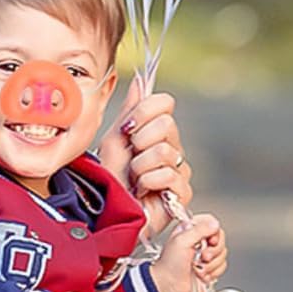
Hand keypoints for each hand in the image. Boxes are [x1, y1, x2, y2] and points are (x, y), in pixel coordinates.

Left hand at [97, 78, 192, 236]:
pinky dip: (147, 183)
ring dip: (139, 166)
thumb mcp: (114, 139)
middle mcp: (173, 147)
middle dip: (139, 141)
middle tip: (131, 157)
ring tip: (134, 178)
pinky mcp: (182, 192)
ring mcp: (180, 169)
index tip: (127, 128)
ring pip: (164, 151)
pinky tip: (142, 191)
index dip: (143, 112)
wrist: (110, 210)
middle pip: (166, 124)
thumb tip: (138, 81)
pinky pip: (167, 175)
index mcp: (157, 131)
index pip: (164, 103)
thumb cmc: (111, 177)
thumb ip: (130, 111)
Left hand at [149, 214, 226, 291]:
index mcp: (190, 230)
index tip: (210, 241)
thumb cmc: (169, 265)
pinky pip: (221, 267)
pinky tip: (200, 275)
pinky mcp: (208, 268)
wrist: (168, 286)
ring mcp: (203, 255)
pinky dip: (212, 273)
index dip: (214, 233)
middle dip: (213, 252)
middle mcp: (198, 241)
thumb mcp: (182, 241)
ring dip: (211, 265)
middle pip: (220, 240)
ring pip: (222, 255)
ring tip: (197, 267)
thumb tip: (215, 224)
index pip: (212, 224)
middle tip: (202, 257)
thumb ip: (199, 230)